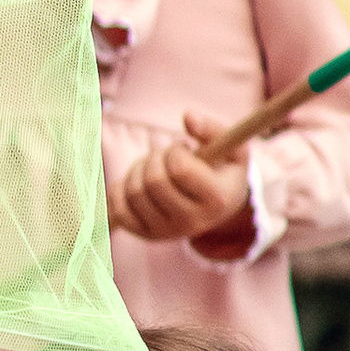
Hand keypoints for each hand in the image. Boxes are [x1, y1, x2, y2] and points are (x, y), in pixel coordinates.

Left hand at [111, 114, 253, 248]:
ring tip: (155, 167)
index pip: (180, 169)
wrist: (217, 206)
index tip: (184, 148)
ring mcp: (167, 232)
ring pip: (134, 192)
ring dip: (139, 168)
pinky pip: (118, 207)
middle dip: (156, 157)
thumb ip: (212, 128)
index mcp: (217, 200)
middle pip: (154, 181)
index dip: (176, 151)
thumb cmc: (222, 170)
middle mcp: (193, 222)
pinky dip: (122, 187)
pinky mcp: (146, 234)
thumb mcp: (231, 147)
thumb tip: (187, 116)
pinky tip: (139, 181)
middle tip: (166, 155)